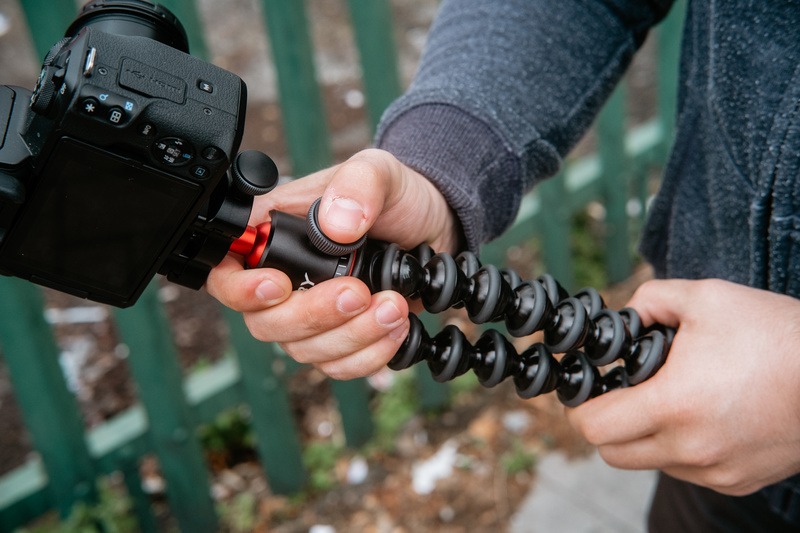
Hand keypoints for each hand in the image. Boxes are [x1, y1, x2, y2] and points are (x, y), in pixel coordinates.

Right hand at [207, 148, 461, 378]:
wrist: (435, 228)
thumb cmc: (397, 197)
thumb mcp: (380, 172)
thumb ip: (357, 185)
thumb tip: (335, 226)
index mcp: (276, 233)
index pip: (226, 271)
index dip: (240, 289)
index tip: (278, 286)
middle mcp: (286, 278)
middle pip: (265, 322)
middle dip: (313, 315)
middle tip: (359, 292)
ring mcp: (311, 313)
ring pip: (304, 350)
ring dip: (351, 336)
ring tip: (393, 305)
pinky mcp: (342, 337)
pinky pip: (339, 366)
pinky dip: (369, 354)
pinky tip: (396, 327)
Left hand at [566, 278, 799, 494]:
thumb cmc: (777, 335)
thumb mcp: (706, 298)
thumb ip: (650, 301)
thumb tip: (625, 316)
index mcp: (674, 406)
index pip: (595, 428)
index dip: (581, 406)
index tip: (590, 387)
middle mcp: (692, 448)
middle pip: (613, 453)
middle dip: (607, 423)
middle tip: (622, 392)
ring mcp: (717, 471)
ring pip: (651, 462)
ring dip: (645, 436)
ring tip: (671, 398)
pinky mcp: (739, 481)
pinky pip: (688, 470)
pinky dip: (681, 448)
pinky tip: (703, 415)